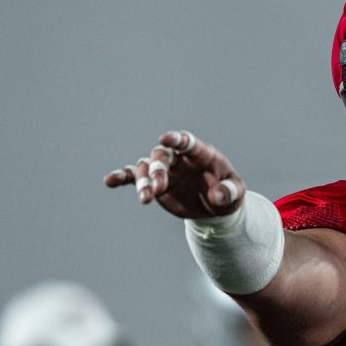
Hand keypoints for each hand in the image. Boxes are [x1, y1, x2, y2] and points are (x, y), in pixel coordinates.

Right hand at [104, 130, 245, 218]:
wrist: (215, 206)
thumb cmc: (228, 193)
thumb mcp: (236, 194)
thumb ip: (229, 192)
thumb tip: (217, 195)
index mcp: (200, 153)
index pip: (187, 142)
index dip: (176, 139)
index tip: (164, 139)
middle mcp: (179, 158)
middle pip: (162, 156)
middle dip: (158, 170)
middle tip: (158, 188)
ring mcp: (165, 169)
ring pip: (147, 167)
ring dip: (143, 181)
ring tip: (145, 199)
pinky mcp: (154, 183)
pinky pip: (135, 176)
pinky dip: (122, 177)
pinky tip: (109, 181)